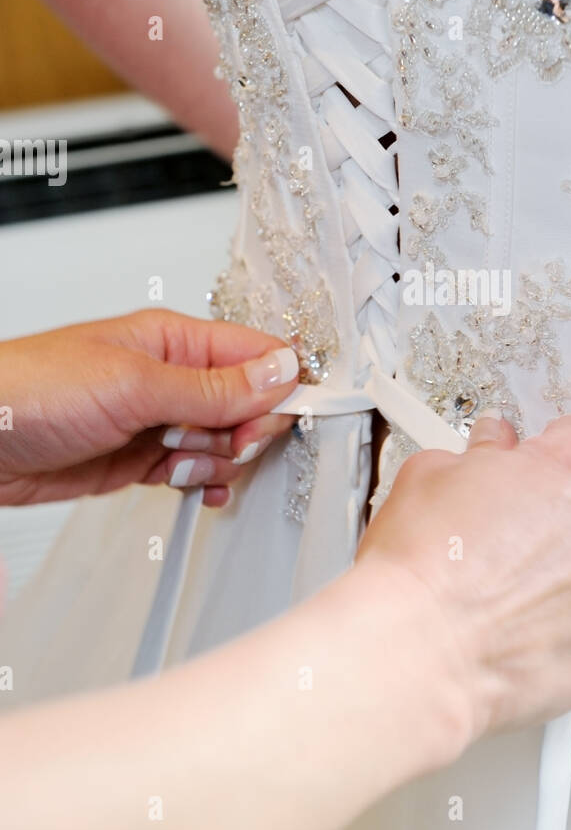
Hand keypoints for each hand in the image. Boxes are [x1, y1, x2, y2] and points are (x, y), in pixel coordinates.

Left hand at [0, 310, 299, 507]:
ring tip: (175, 462)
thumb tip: (282, 373)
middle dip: (242, 433)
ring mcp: (158, 420)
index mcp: (175, 341)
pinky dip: (201, 484)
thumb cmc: (30, 390)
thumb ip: (213, 387)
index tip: (278, 421)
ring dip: (214, 463)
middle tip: (214, 444)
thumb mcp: (133, 386)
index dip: (280, 389)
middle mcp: (173, 378)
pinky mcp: (143, 458)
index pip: (258, 356)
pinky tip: (190, 488)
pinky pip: (195, 471)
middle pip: (249, 406)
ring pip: (224, 444)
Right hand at [355, 411, 570, 745]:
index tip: (530, 473)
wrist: (416, 652)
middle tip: (514, 535)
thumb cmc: (421, 571)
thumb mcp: (433, 474)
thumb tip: (492, 449)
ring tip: (517, 587)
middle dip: (566, 512)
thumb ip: (483, 453)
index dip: (544, 455)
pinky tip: (532, 625)